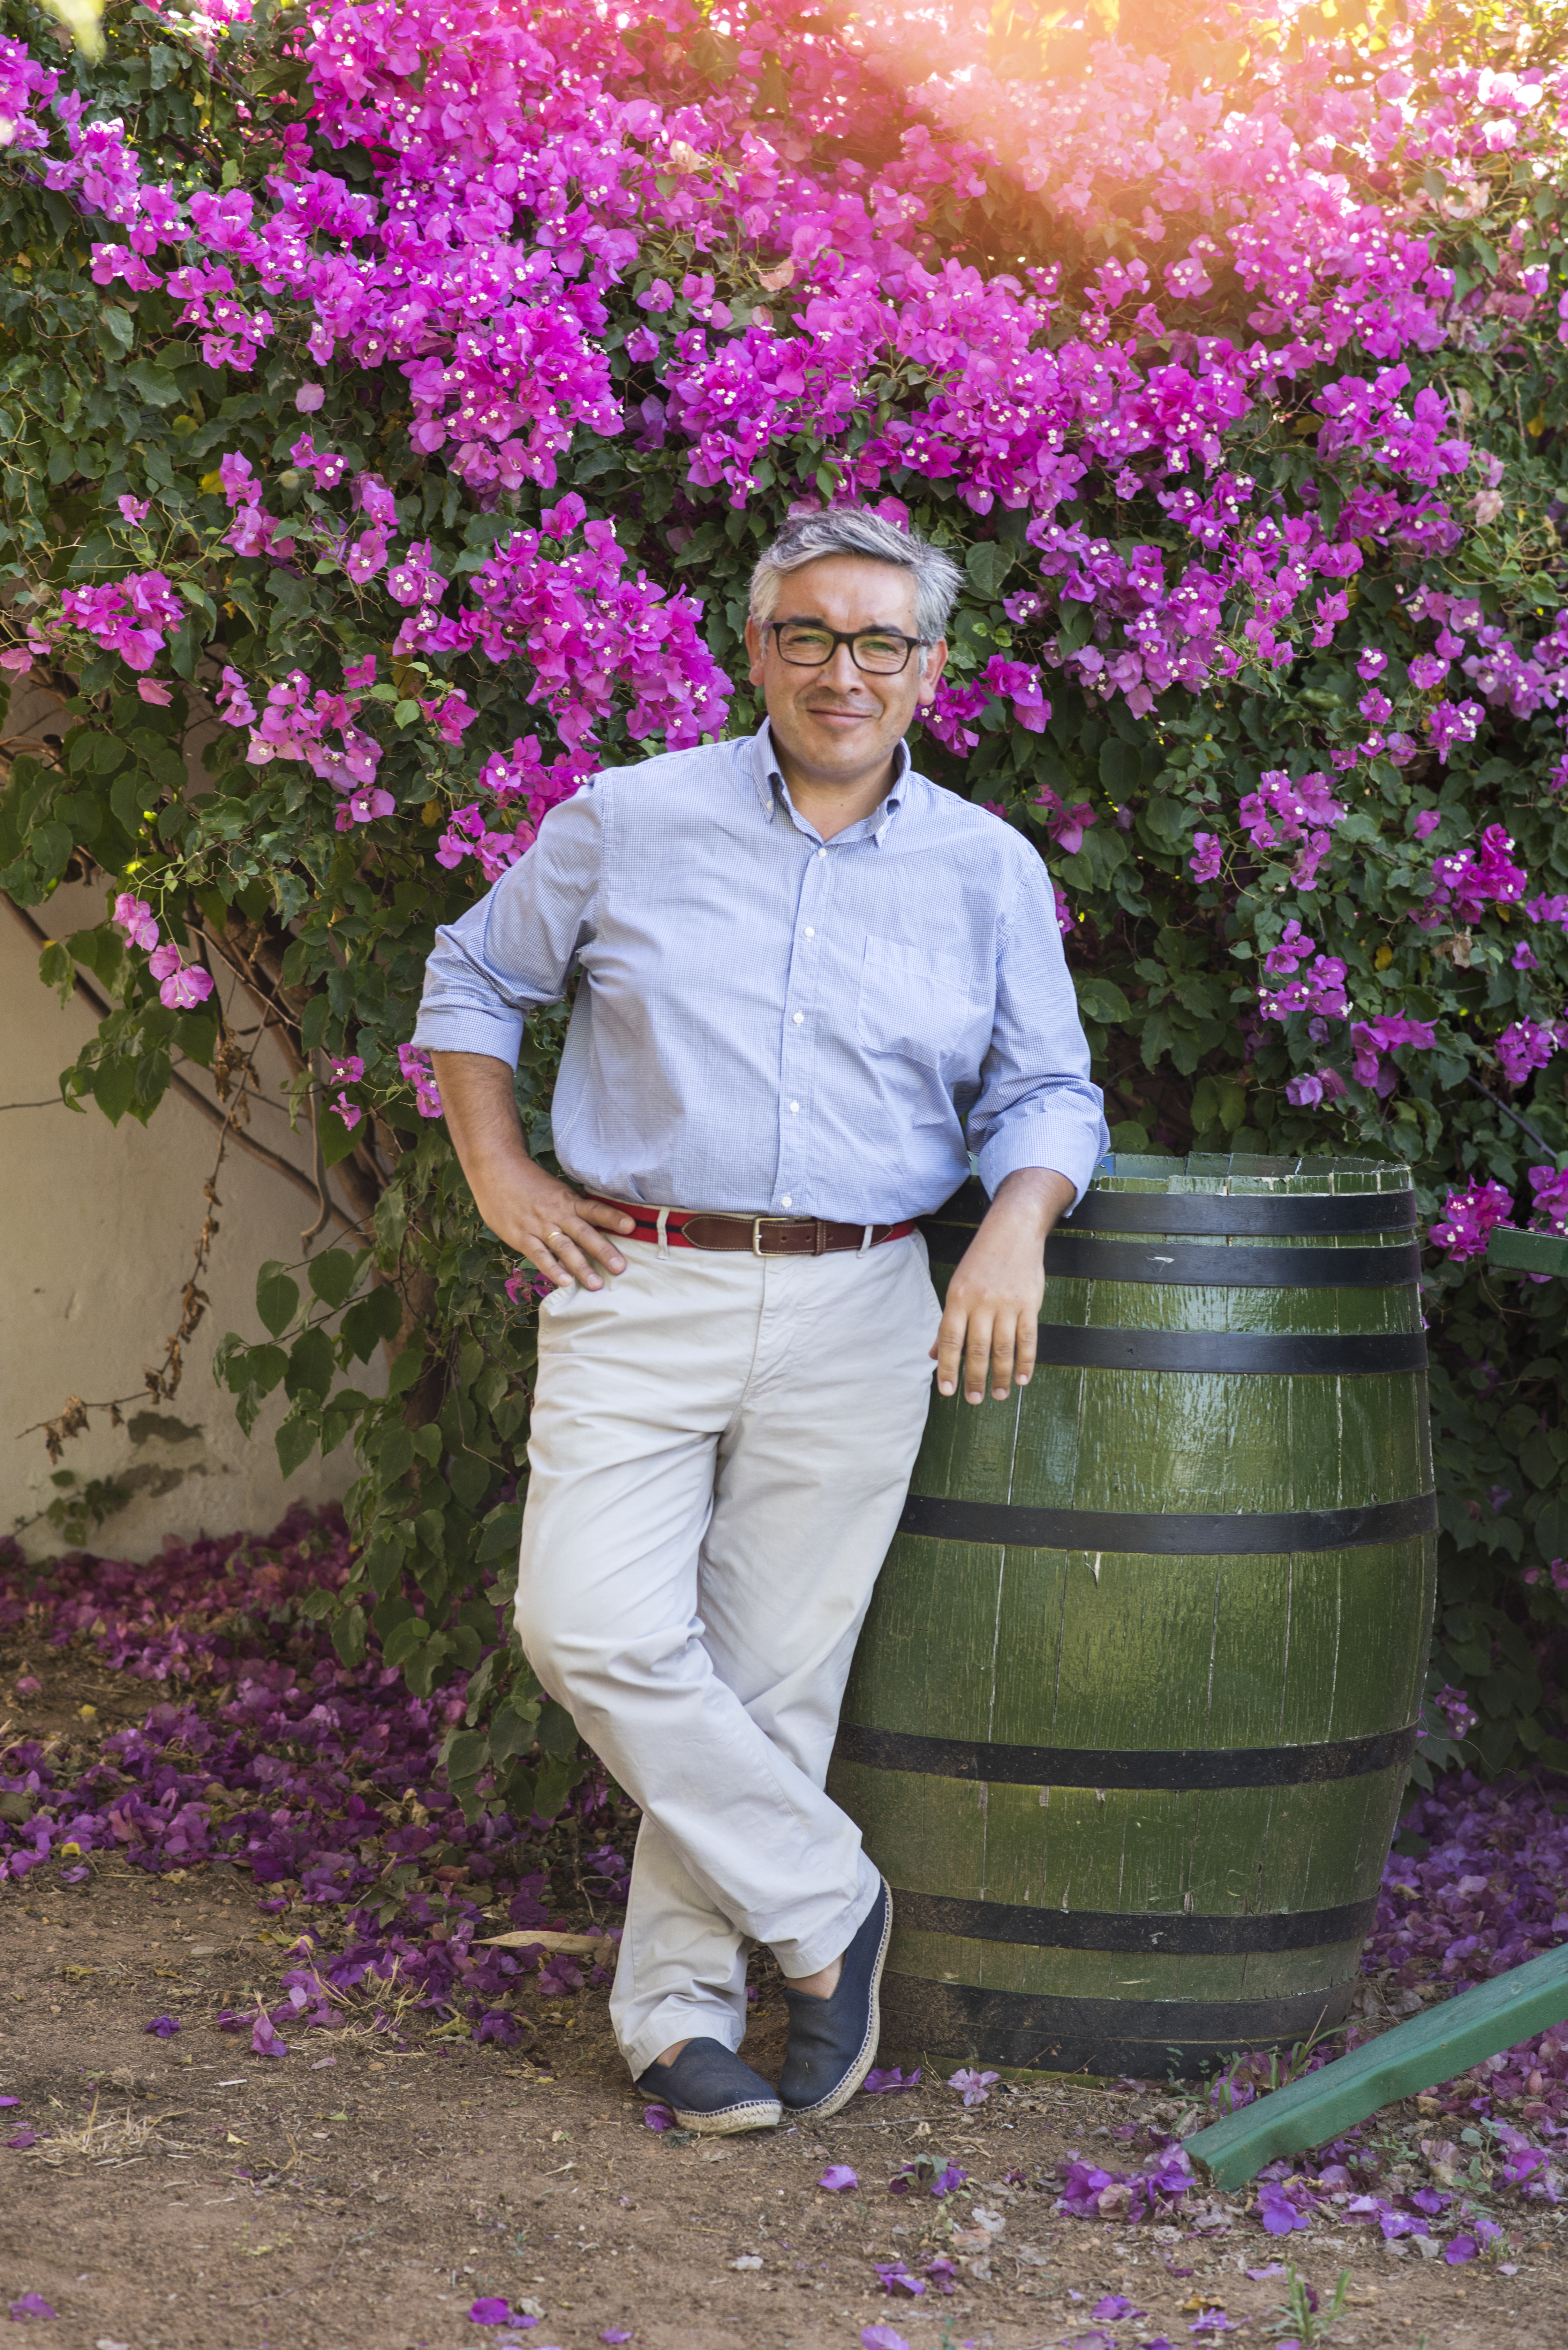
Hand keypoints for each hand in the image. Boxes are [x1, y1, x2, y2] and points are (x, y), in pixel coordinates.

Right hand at [475, 1161, 633, 1291]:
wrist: (495, 1170)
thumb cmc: (528, 1181)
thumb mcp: (555, 1190)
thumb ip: (573, 1206)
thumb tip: (596, 1221)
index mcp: (568, 1200)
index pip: (595, 1209)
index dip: (613, 1217)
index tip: (631, 1226)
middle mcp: (557, 1214)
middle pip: (584, 1233)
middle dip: (603, 1251)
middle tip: (620, 1268)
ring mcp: (539, 1226)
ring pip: (564, 1248)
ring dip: (581, 1267)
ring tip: (596, 1284)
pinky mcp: (521, 1237)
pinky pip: (539, 1256)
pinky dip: (552, 1269)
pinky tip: (564, 1282)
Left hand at [931, 1166, 1075, 1404]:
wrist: (1012, 1231)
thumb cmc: (981, 1263)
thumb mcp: (957, 1287)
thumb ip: (948, 1322)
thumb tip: (933, 1355)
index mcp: (958, 1298)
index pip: (950, 1340)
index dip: (948, 1367)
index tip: (947, 1391)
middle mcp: (981, 1302)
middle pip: (976, 1349)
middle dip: (974, 1378)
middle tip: (974, 1400)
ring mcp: (1007, 1304)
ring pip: (1003, 1348)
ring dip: (1001, 1375)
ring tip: (999, 1395)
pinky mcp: (1029, 1304)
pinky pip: (1027, 1338)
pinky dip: (1026, 1361)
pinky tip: (1023, 1378)